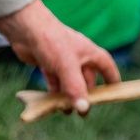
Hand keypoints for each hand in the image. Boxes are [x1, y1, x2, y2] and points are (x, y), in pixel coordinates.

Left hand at [0, 0, 120, 114]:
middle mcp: (78, 57)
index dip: (112, 79)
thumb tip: (84, 109)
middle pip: (88, 79)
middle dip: (87, 95)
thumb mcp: (67, 66)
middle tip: (84, 111)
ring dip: (70, 96)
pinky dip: (56, 92)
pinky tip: (54, 103)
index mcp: (89, 52)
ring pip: (71, 82)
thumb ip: (76, 88)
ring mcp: (62, 61)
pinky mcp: (48, 64)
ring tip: (68, 111)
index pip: (107, 66)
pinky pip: (56, 81)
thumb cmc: (52, 42)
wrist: (24, 29)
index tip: (115, 93)